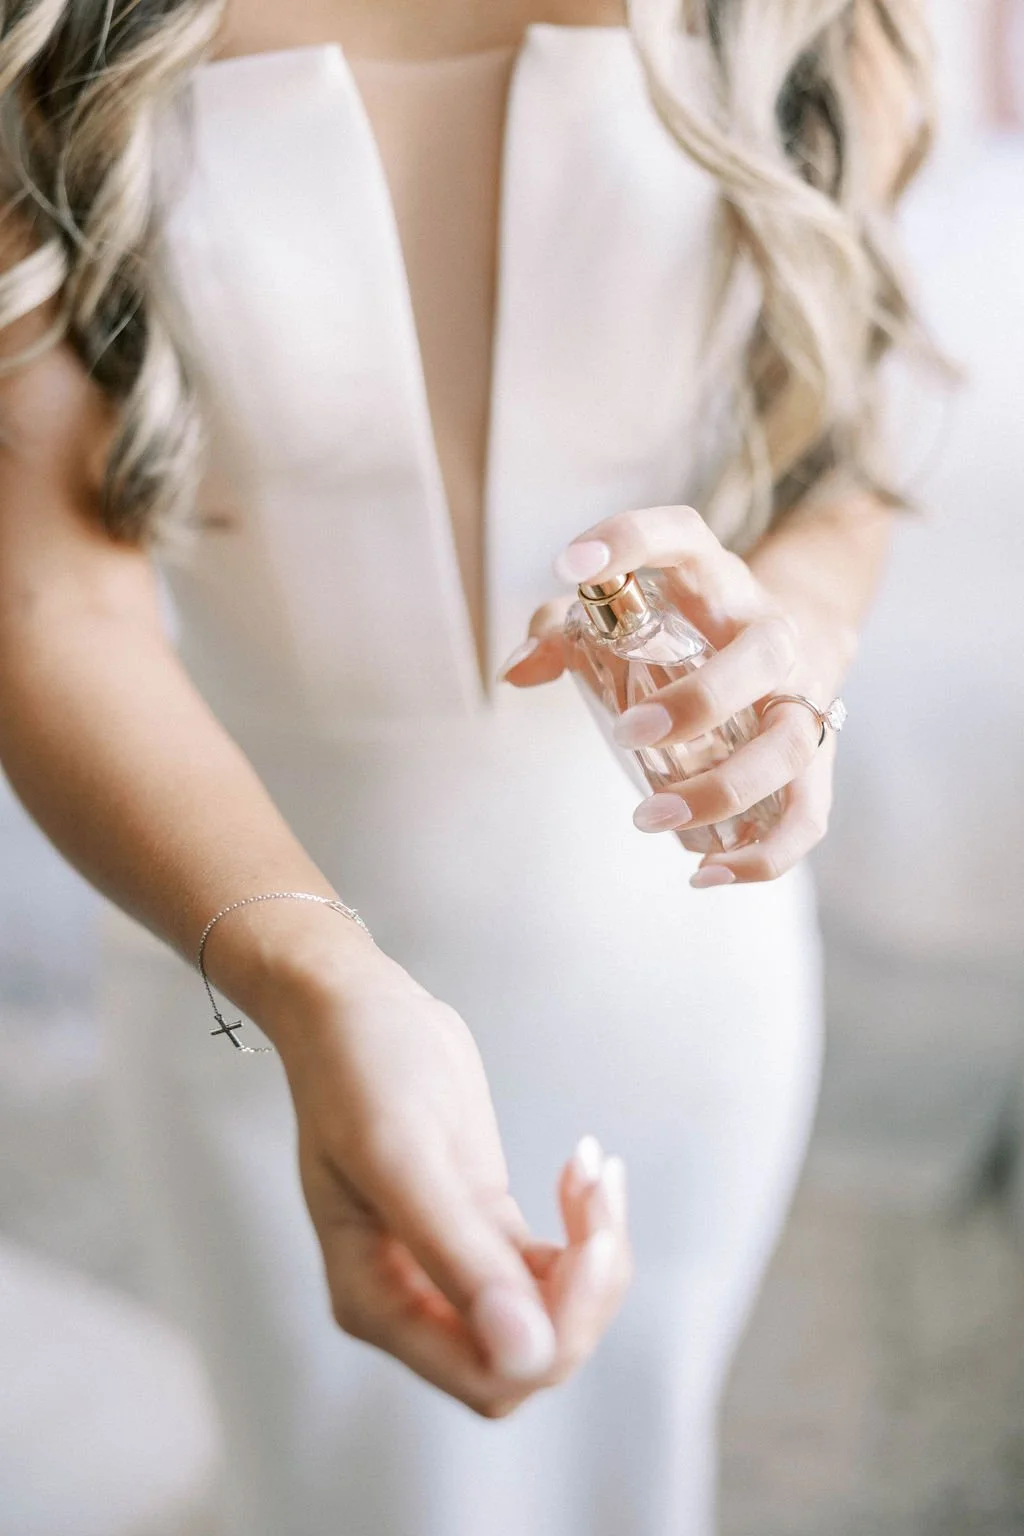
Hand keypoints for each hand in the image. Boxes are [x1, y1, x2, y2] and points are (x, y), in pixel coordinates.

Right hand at [268, 942, 631, 1416]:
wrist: (355, 1007)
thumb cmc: (356, 1068)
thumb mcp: (401, 1154)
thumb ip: (456, 1256)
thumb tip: (526, 1355)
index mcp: (375, 1301)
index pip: (487, 1377)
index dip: (551, 1334)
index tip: (587, 1247)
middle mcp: (413, 1299)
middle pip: (530, 1357)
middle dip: (583, 1292)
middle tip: (597, 1198)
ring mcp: (452, 1266)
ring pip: (552, 1314)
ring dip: (592, 1252)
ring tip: (590, 1169)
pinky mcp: (485, 1228)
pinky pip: (554, 1266)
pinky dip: (585, 1227)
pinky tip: (585, 1167)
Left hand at [501, 504, 840, 886]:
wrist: (790, 640)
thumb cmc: (686, 626)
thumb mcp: (626, 610)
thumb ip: (564, 630)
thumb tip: (517, 672)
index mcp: (712, 578)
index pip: (679, 536)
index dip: (628, 540)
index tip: (571, 563)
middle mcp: (769, 630)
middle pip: (761, 657)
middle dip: (699, 702)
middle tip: (628, 735)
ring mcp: (801, 696)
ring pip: (791, 744)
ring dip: (724, 790)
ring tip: (650, 818)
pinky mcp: (815, 760)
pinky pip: (809, 814)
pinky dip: (765, 855)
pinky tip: (705, 874)